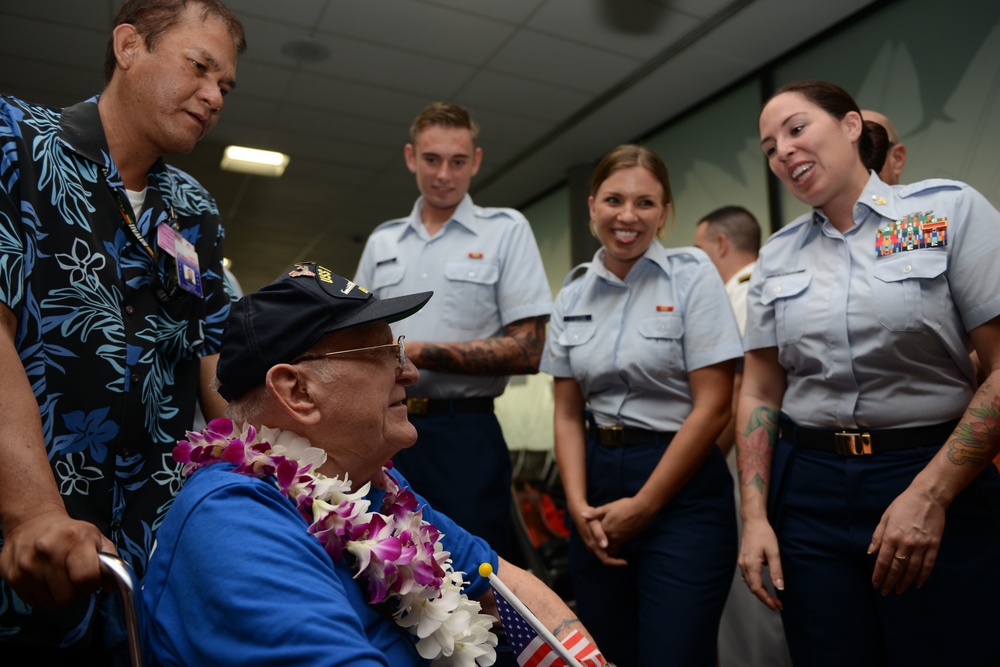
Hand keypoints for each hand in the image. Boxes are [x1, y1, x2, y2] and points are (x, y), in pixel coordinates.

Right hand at [0, 505, 115, 609]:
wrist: (32, 522)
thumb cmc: (69, 532)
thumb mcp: (96, 538)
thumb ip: (109, 560)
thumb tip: (112, 586)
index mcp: (73, 539)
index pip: (86, 578)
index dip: (92, 583)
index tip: (91, 577)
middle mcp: (47, 552)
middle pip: (68, 596)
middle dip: (77, 592)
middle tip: (76, 580)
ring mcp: (27, 566)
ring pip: (51, 603)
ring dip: (60, 596)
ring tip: (61, 579)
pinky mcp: (13, 577)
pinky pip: (35, 602)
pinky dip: (44, 597)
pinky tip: (47, 582)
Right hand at [568, 502, 626, 566]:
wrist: (577, 512)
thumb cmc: (587, 517)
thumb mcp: (593, 523)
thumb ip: (599, 534)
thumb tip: (605, 546)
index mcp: (593, 545)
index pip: (605, 560)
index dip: (616, 563)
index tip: (626, 562)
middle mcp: (591, 547)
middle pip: (605, 559)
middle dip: (616, 560)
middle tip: (626, 560)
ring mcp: (591, 545)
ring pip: (604, 555)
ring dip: (613, 555)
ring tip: (623, 551)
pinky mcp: (592, 542)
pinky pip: (602, 550)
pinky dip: (609, 550)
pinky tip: (616, 544)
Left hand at [580, 496, 652, 553]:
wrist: (642, 509)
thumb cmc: (625, 506)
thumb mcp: (608, 507)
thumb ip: (594, 514)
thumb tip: (582, 515)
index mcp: (605, 528)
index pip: (595, 537)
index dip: (591, 536)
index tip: (588, 534)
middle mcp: (612, 536)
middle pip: (602, 546)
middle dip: (598, 545)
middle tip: (594, 543)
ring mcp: (621, 539)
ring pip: (610, 549)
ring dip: (606, 548)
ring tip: (603, 543)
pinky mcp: (627, 539)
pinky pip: (618, 547)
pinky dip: (614, 547)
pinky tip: (613, 540)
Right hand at [738, 517, 783, 609]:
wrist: (753, 521)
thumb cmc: (763, 534)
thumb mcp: (773, 552)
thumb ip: (776, 571)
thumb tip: (780, 587)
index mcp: (751, 565)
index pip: (757, 588)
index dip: (766, 599)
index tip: (776, 605)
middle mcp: (744, 566)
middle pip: (753, 588)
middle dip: (764, 598)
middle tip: (777, 604)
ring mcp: (742, 563)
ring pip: (750, 583)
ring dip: (760, 592)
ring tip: (772, 597)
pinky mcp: (744, 560)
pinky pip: (748, 577)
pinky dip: (756, 584)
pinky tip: (763, 584)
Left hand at [868, 483, 944, 595]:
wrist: (928, 497)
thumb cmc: (903, 505)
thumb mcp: (885, 517)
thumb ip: (878, 536)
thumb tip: (870, 553)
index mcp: (891, 536)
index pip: (883, 561)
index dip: (879, 575)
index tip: (875, 584)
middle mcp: (906, 543)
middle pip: (897, 568)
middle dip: (889, 582)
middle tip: (885, 592)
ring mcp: (922, 545)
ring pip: (912, 570)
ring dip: (904, 583)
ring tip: (899, 591)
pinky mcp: (934, 545)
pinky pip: (928, 565)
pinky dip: (923, 576)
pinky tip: (917, 584)